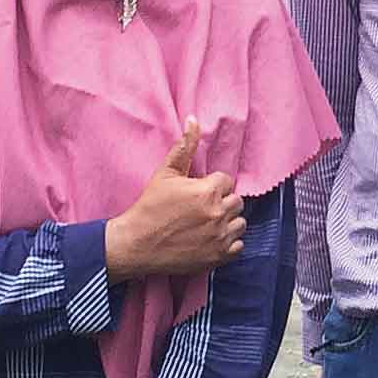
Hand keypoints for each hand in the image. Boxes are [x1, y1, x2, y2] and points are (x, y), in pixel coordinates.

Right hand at [106, 119, 242, 281]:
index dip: (212, 186)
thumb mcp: (165, 174)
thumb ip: (184, 146)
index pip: (227, 181)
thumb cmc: (149, 207)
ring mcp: (220, 237)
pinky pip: (238, 246)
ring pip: (240, 223)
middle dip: (222, 202)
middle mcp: (218, 213)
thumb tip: (193, 120)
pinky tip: (211, 240)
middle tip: (202, 209)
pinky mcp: (218, 256)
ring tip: (208, 224)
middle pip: (237, 201)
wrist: (137, 244)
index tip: (198, 194)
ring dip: (228, 223)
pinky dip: (228, 244)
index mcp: (207, 191)